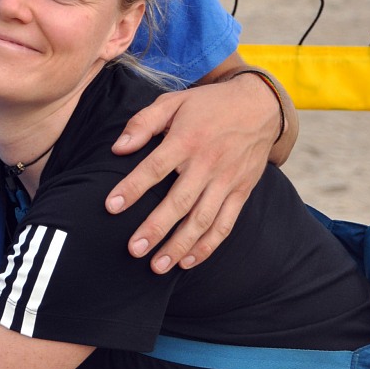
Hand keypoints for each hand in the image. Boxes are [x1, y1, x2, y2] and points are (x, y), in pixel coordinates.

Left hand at [105, 75, 280, 272]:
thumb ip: (143, 123)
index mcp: (187, 139)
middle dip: (155, 228)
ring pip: (202, 220)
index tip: (111, 207)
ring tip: (157, 266)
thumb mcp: (173, 102)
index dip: (132, 188)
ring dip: (179, 245)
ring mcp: (227, 180)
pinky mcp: (241, 192)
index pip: (155, 167)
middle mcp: (208, 163)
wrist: (259, 105)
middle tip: (133, 250)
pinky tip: (187, 261)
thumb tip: (118, 148)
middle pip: (179, 201)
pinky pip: (225, 225)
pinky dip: (207, 246)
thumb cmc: (207, 106)